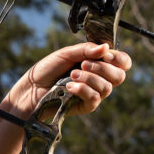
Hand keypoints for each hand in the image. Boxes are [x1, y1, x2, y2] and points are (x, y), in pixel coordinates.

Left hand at [8, 43, 131, 116]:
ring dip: (90, 79)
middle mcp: (100, 79)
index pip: (123, 62)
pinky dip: (83, 90)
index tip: (106, 55)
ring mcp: (94, 93)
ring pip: (107, 88)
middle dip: (103, 68)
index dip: (119, 59)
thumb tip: (107, 47)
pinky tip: (69, 87)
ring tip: (72, 75)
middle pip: (119, 76)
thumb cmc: (48, 69)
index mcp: (99, 63)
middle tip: (84, 64)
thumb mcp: (67, 54)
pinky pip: (95, 99)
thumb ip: (87, 50)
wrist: (31, 88)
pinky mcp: (86, 106)